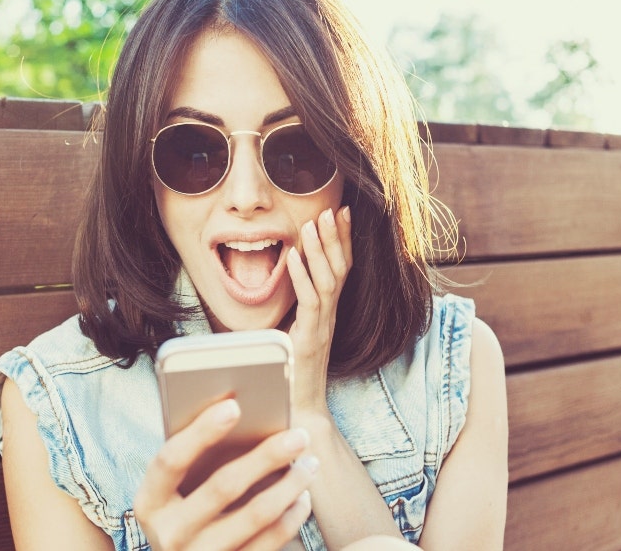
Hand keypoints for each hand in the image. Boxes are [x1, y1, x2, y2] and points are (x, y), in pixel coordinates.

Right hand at [134, 398, 317, 550]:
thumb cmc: (182, 514)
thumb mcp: (173, 493)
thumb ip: (193, 460)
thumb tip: (239, 412)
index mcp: (150, 503)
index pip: (171, 461)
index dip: (201, 432)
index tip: (234, 405)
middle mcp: (170, 534)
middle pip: (223, 486)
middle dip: (266, 456)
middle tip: (299, 435)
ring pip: (256, 515)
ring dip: (290, 485)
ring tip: (309, 463)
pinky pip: (271, 541)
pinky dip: (292, 516)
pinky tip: (302, 496)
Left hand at [286, 206, 352, 413]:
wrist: (299, 411)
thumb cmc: (292, 374)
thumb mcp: (292, 334)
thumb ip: (291, 311)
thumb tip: (277, 281)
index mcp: (327, 313)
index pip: (341, 269)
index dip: (343, 241)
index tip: (342, 213)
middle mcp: (329, 317)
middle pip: (340, 269)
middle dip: (337, 237)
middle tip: (333, 208)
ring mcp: (322, 327)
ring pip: (328, 282)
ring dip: (320, 250)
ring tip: (313, 223)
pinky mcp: (310, 339)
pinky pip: (310, 303)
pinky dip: (301, 277)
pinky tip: (293, 256)